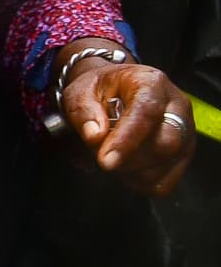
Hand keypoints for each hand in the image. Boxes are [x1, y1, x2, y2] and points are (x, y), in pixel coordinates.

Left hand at [57, 47, 194, 195]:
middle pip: (166, 144)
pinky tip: (126, 168)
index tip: (106, 160)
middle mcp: (177, 107)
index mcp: (151, 83)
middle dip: (129, 159)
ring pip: (166, 165)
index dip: (126, 140)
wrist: (114, 90)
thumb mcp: (81, 91)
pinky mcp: (184, 155)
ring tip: (112, 156)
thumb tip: (96, 137)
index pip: (147, 113)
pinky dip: (141, 183)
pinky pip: (166, 182)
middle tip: (102, 156)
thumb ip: (85, 112)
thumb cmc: (100, 90)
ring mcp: (185, 132)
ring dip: (131, 172)